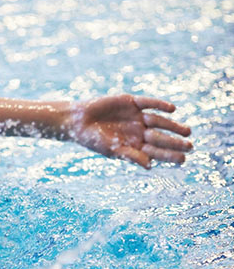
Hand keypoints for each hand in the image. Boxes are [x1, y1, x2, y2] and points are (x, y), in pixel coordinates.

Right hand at [68, 94, 191, 168]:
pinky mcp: (131, 102)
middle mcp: (139, 131)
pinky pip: (149, 103)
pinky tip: (172, 109)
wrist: (78, 121)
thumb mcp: (112, 150)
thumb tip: (150, 166)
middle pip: (161, 137)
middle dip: (175, 142)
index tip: (183, 160)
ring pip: (159, 121)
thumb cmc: (93, 140)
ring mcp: (137, 116)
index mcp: (135, 146)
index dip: (169, 156)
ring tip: (187, 131)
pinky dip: (160, 105)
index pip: (156, 152)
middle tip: (190, 146)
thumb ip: (131, 156)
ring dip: (173, 125)